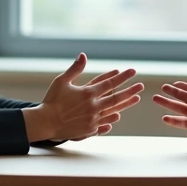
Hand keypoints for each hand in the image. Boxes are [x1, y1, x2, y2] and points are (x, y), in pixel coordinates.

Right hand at [25, 53, 142, 142]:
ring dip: (126, 104)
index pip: (110, 83)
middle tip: (141, 86)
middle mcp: (93, 106)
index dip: (122, 77)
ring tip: (136, 98)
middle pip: (116, 98)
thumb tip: (83, 55)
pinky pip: (104, 124)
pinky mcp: (90, 129)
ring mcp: (93, 119)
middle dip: (130, 90)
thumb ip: (75, 69)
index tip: (132, 71)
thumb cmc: (52, 100)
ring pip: (114, 110)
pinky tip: (117, 115)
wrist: (45, 122)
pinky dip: (112, 119)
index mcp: (88, 93)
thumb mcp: (62, 81)